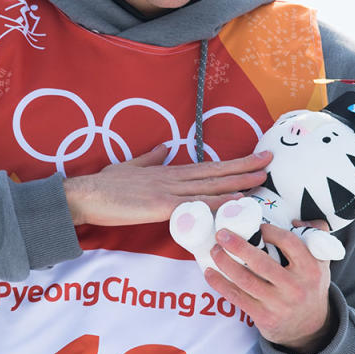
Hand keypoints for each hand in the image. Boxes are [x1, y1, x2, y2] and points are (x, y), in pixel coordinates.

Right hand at [63, 145, 272, 225]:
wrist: (84, 194)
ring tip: (263, 177)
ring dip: (239, 181)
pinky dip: (219, 202)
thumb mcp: (129, 167)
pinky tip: (236, 200)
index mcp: (167, 171)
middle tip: (270, 159)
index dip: (231, 163)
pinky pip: (197, 204)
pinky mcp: (161, 206)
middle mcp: (172, 177)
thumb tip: (165, 147)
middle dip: (244, 166)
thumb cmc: (103, 186)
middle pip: (216, 171)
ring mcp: (168, 190)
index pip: (206, 167)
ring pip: (211, 185)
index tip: (252, 158)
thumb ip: (149, 159)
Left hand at [205, 222, 333, 353]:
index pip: (289, 243)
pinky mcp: (264, 317)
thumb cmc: (309, 285)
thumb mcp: (322, 261)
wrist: (310, 327)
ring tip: (214, 250)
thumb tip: (294, 219)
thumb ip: (316, 235)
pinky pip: (237, 298)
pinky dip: (220, 284)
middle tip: (221, 234)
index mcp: (311, 269)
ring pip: (246, 280)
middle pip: (262, 262)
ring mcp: (279, 304)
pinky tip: (210, 272)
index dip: (270, 231)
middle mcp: (296, 287)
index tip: (256, 225)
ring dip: (225, 263)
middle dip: (238, 246)